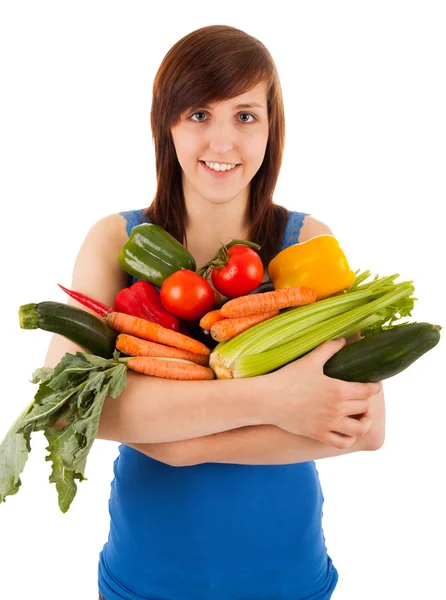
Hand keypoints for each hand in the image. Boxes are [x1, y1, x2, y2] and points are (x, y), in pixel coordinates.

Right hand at [262, 338, 380, 448]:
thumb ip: (329, 349)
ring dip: (364, 422)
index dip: (375, 386)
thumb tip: (343, 340)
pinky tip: (345, 429)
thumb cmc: (287, 378)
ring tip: (360, 416)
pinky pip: (342, 442)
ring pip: (359, 428)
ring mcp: (328, 424)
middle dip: (367, 401)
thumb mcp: (310, 360)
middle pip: (365, 408)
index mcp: (337, 389)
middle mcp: (336, 409)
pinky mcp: (318, 434)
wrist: (267, 400)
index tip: (374, 384)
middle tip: (363, 396)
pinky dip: (349, 438)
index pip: (368, 391)